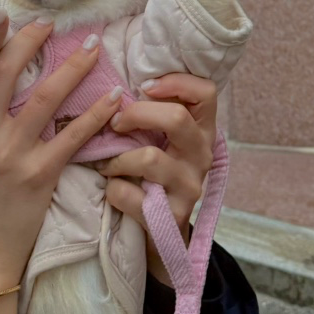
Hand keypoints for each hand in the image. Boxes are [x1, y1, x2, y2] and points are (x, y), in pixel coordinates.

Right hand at [0, 15, 122, 313]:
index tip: (8, 16)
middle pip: (4, 75)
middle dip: (29, 42)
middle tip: (51, 22)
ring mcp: (9, 156)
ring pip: (44, 98)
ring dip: (72, 68)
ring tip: (92, 46)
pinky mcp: (38, 176)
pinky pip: (72, 136)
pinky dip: (95, 114)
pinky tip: (113, 97)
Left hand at [98, 74, 218, 283]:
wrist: (161, 231)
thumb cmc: (153, 172)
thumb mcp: (162, 139)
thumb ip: (152, 112)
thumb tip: (117, 83)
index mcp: (202, 130)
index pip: (206, 92)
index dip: (176, 82)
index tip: (145, 87)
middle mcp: (202, 155)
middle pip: (177, 119)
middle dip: (136, 115)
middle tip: (115, 124)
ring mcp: (190, 186)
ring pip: (150, 158)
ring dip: (118, 159)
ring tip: (107, 164)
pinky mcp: (171, 215)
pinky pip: (130, 194)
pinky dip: (113, 190)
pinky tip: (113, 190)